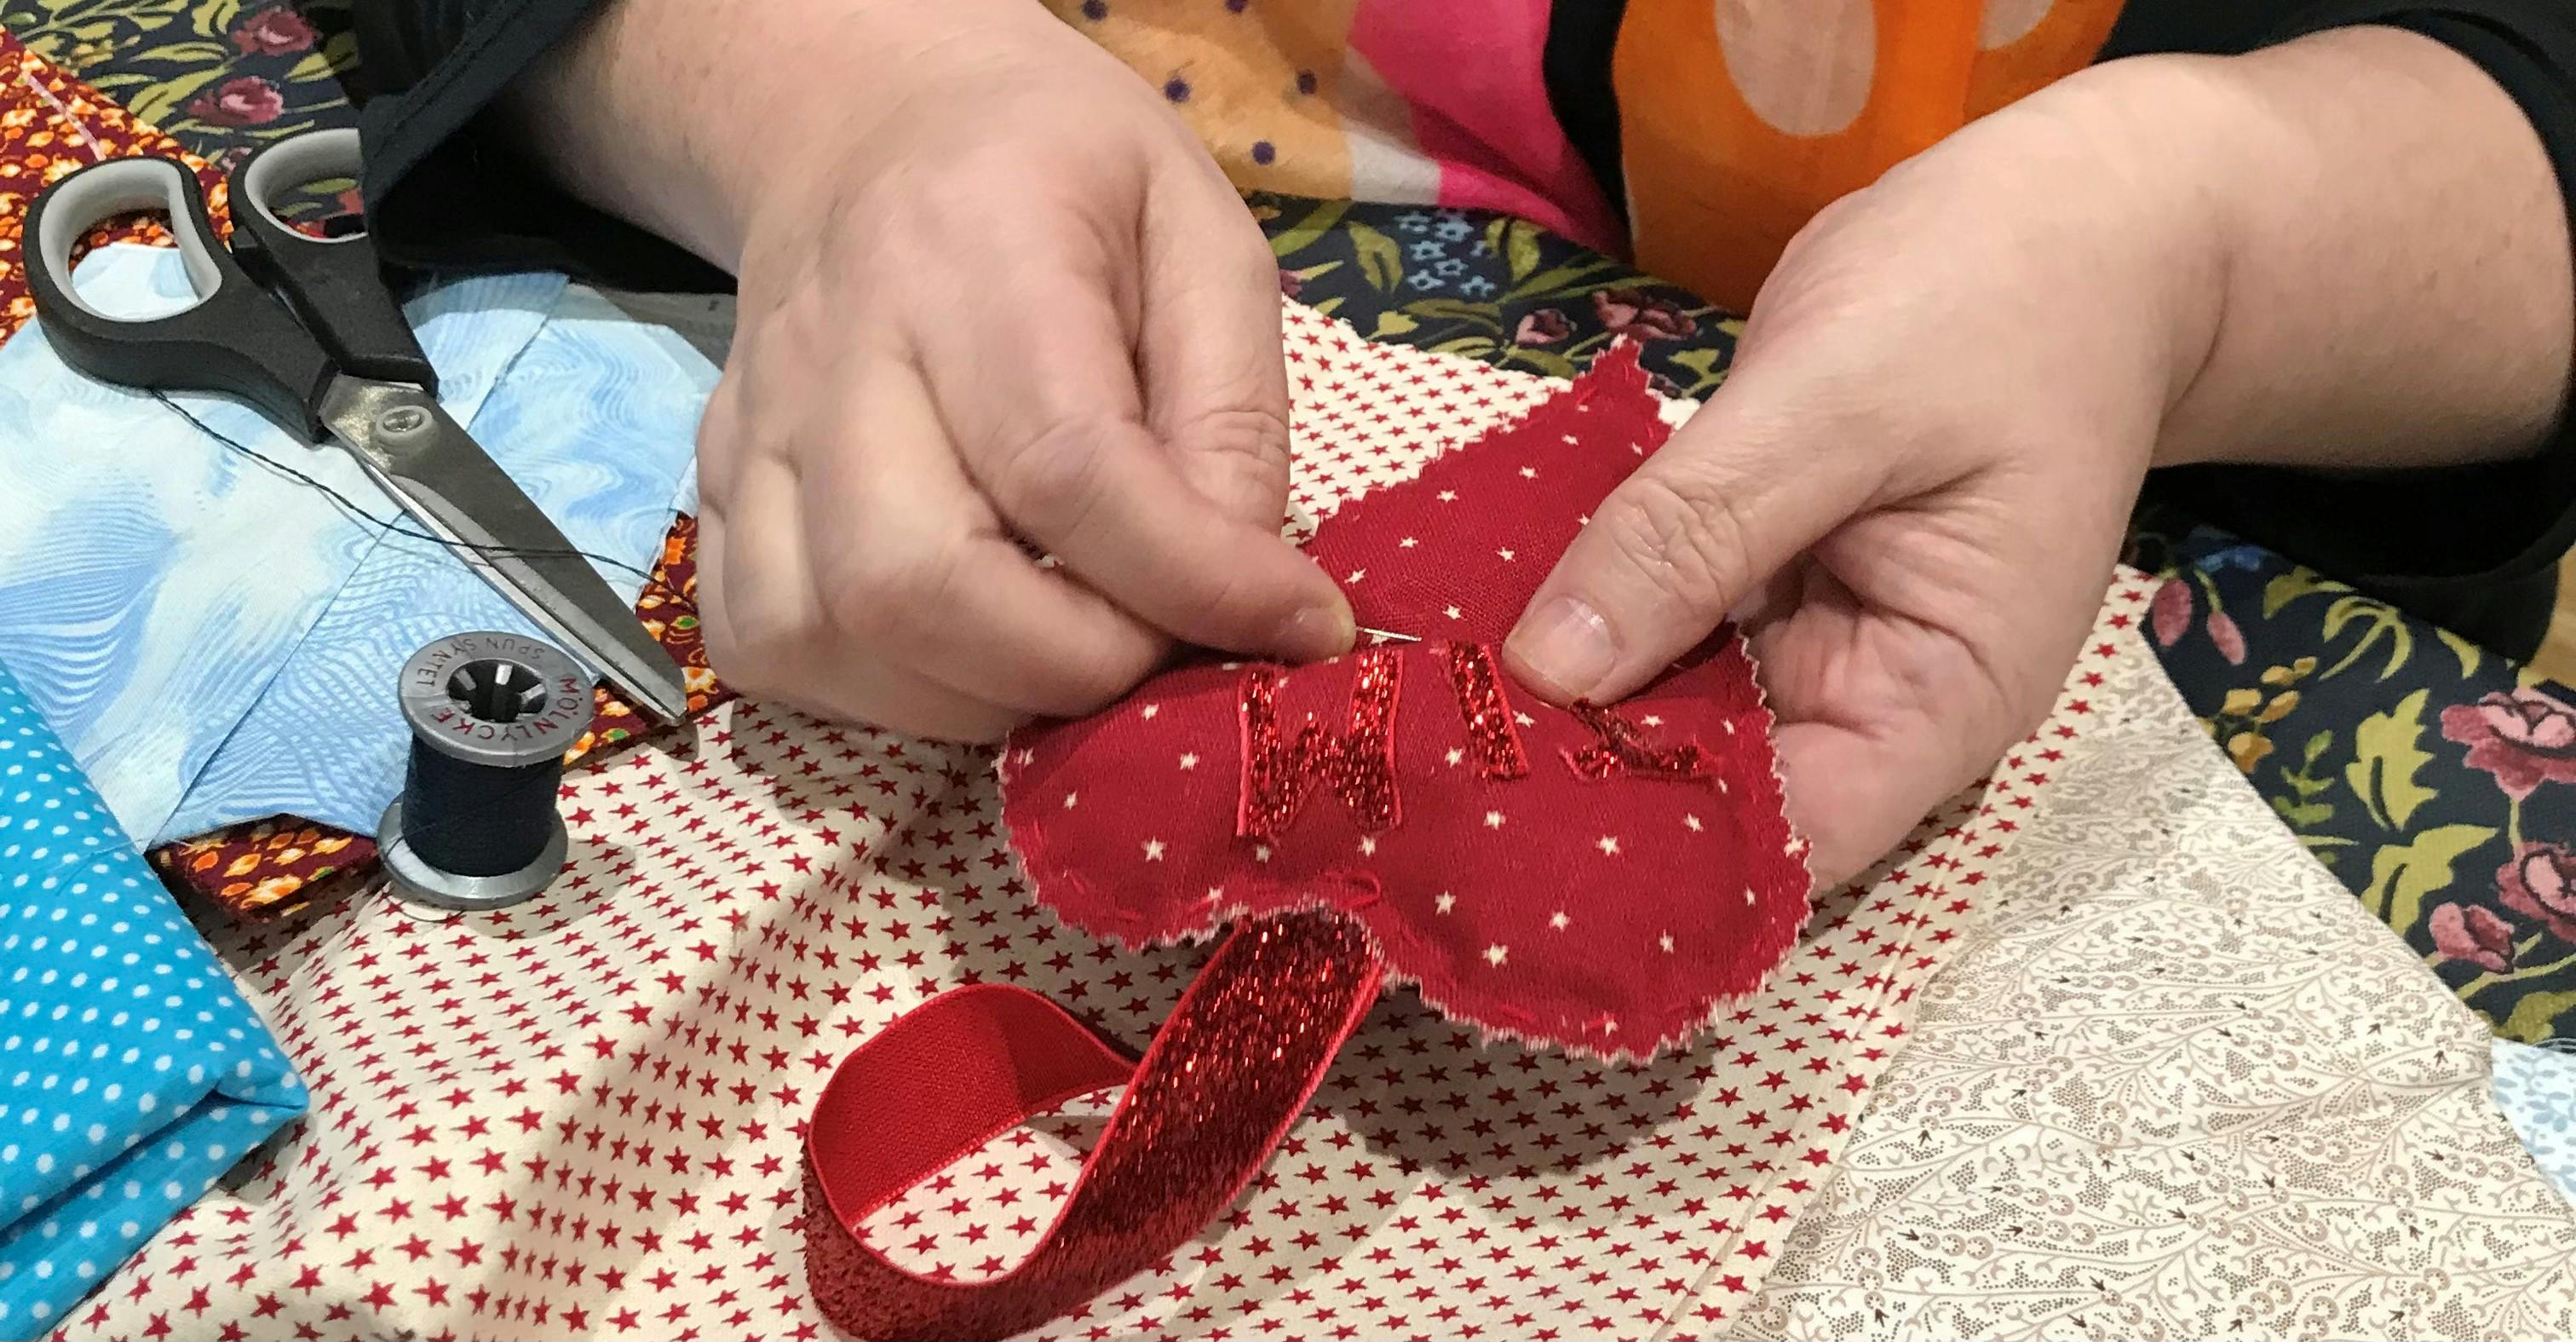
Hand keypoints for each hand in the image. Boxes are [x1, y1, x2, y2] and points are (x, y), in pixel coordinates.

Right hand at [519, 0, 1352, 739]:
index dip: (1189, 582)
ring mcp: (753, 431)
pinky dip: (884, 696)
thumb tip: (1254, 600)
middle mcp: (834, 347)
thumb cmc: (1064, 179)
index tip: (1294, 624)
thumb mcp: (1201, 237)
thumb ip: (1235, 415)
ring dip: (982, 698)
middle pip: (914, 582)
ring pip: (830, 638)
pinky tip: (970, 652)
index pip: (1066, 464)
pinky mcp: (713, 496)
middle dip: (1072, 666)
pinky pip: (770, 651)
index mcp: (973, 247)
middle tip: (1163, 648)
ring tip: (1076, 647)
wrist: (873, 124)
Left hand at [1505, 30, 2571, 888]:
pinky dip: (1579, 620)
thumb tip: (1545, 668)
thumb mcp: (1839, 406)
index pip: (1788, 843)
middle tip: (1415, 763)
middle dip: (1576, 778)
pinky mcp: (1757, 583)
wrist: (2071, 219)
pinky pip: (1653, 623)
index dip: (1649, 848)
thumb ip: (1695, 532)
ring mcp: (1809, 646)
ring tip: (1410, 708)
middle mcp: (1870, 704)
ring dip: (1558, 702)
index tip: (1501, 821)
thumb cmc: (1994, 301)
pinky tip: (1465, 621)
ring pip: (1663, 711)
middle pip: (1710, 793)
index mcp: (1937, 705)